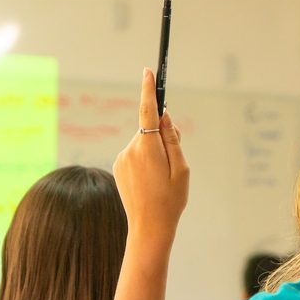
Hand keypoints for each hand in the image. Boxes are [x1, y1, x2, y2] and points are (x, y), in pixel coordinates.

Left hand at [111, 68, 188, 244]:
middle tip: (173, 163)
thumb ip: (173, 140)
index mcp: (149, 148)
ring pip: (142, 143)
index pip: (148, 111)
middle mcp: (131, 149)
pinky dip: (144, 160)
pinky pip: (134, 154)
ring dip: (153, 151)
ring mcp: (122, 158)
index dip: (148, 90)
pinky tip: (149, 181)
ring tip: (160, 178)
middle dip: (162, 136)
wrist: (149, 227)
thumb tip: (164, 117)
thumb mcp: (181, 169)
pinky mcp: (118, 166)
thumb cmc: (170, 200)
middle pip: (149, 130)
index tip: (148, 72)